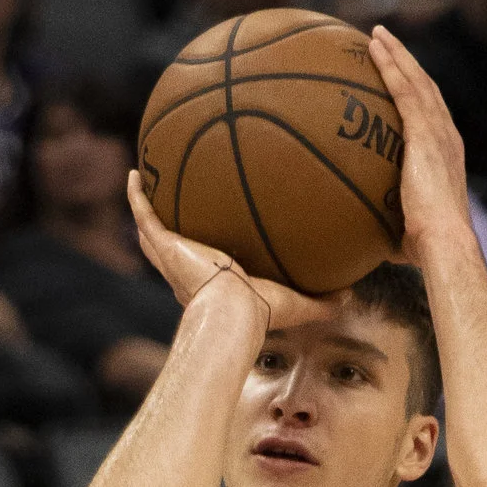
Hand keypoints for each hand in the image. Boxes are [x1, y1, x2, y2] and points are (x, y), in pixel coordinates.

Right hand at [125, 170, 336, 329]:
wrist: (232, 313)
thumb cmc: (260, 314)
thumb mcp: (297, 303)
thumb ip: (322, 299)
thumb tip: (351, 294)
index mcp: (213, 281)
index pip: (207, 262)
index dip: (207, 248)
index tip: (214, 233)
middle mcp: (189, 268)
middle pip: (175, 243)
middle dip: (173, 224)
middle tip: (175, 202)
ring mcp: (174, 256)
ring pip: (153, 229)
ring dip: (147, 207)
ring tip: (145, 180)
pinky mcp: (165, 246)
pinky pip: (145, 215)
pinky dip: (137, 195)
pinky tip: (135, 172)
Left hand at [366, 29, 468, 265]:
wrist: (446, 243)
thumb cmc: (428, 251)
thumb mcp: (407, 235)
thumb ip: (390, 229)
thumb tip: (365, 246)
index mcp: (446, 156)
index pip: (431, 115)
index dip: (417, 93)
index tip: (401, 79)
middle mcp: (447, 136)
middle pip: (426, 87)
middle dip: (406, 63)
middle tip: (386, 43)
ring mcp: (438, 131)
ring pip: (415, 79)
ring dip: (396, 54)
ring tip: (376, 34)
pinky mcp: (425, 132)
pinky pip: (403, 88)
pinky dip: (390, 64)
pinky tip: (373, 47)